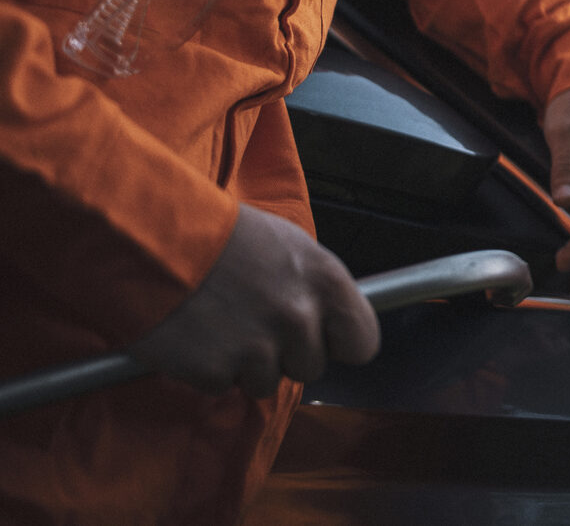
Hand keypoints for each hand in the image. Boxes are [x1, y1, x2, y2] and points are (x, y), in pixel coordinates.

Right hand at [129, 204, 379, 398]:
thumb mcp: (289, 246)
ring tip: (221, 325)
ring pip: (267, 382)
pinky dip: (208, 369)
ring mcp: (257, 348)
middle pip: (312, 367)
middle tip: (254, 324)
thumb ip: (314, 287)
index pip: (363, 342)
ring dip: (245, 364)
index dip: (340, 343)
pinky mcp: (215, 371)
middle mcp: (298, 319)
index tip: (324, 340)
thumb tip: (329, 319)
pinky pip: (222, 386)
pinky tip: (196, 336)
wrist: (152, 241)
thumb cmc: (223, 237)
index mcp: (325, 283)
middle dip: (286, 354)